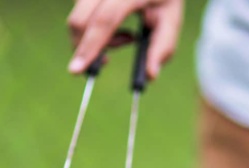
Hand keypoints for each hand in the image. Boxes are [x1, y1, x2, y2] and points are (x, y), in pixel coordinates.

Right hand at [67, 0, 183, 79]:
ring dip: (95, 38)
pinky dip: (92, 28)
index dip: (89, 46)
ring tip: (127, 36)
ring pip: (78, 18)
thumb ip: (163, 46)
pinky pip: (79, 12)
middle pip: (80, 20)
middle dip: (86, 47)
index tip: (76, 70)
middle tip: (108, 60)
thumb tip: (150, 75)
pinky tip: (115, 25)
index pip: (103, 20)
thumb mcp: (171, 18)